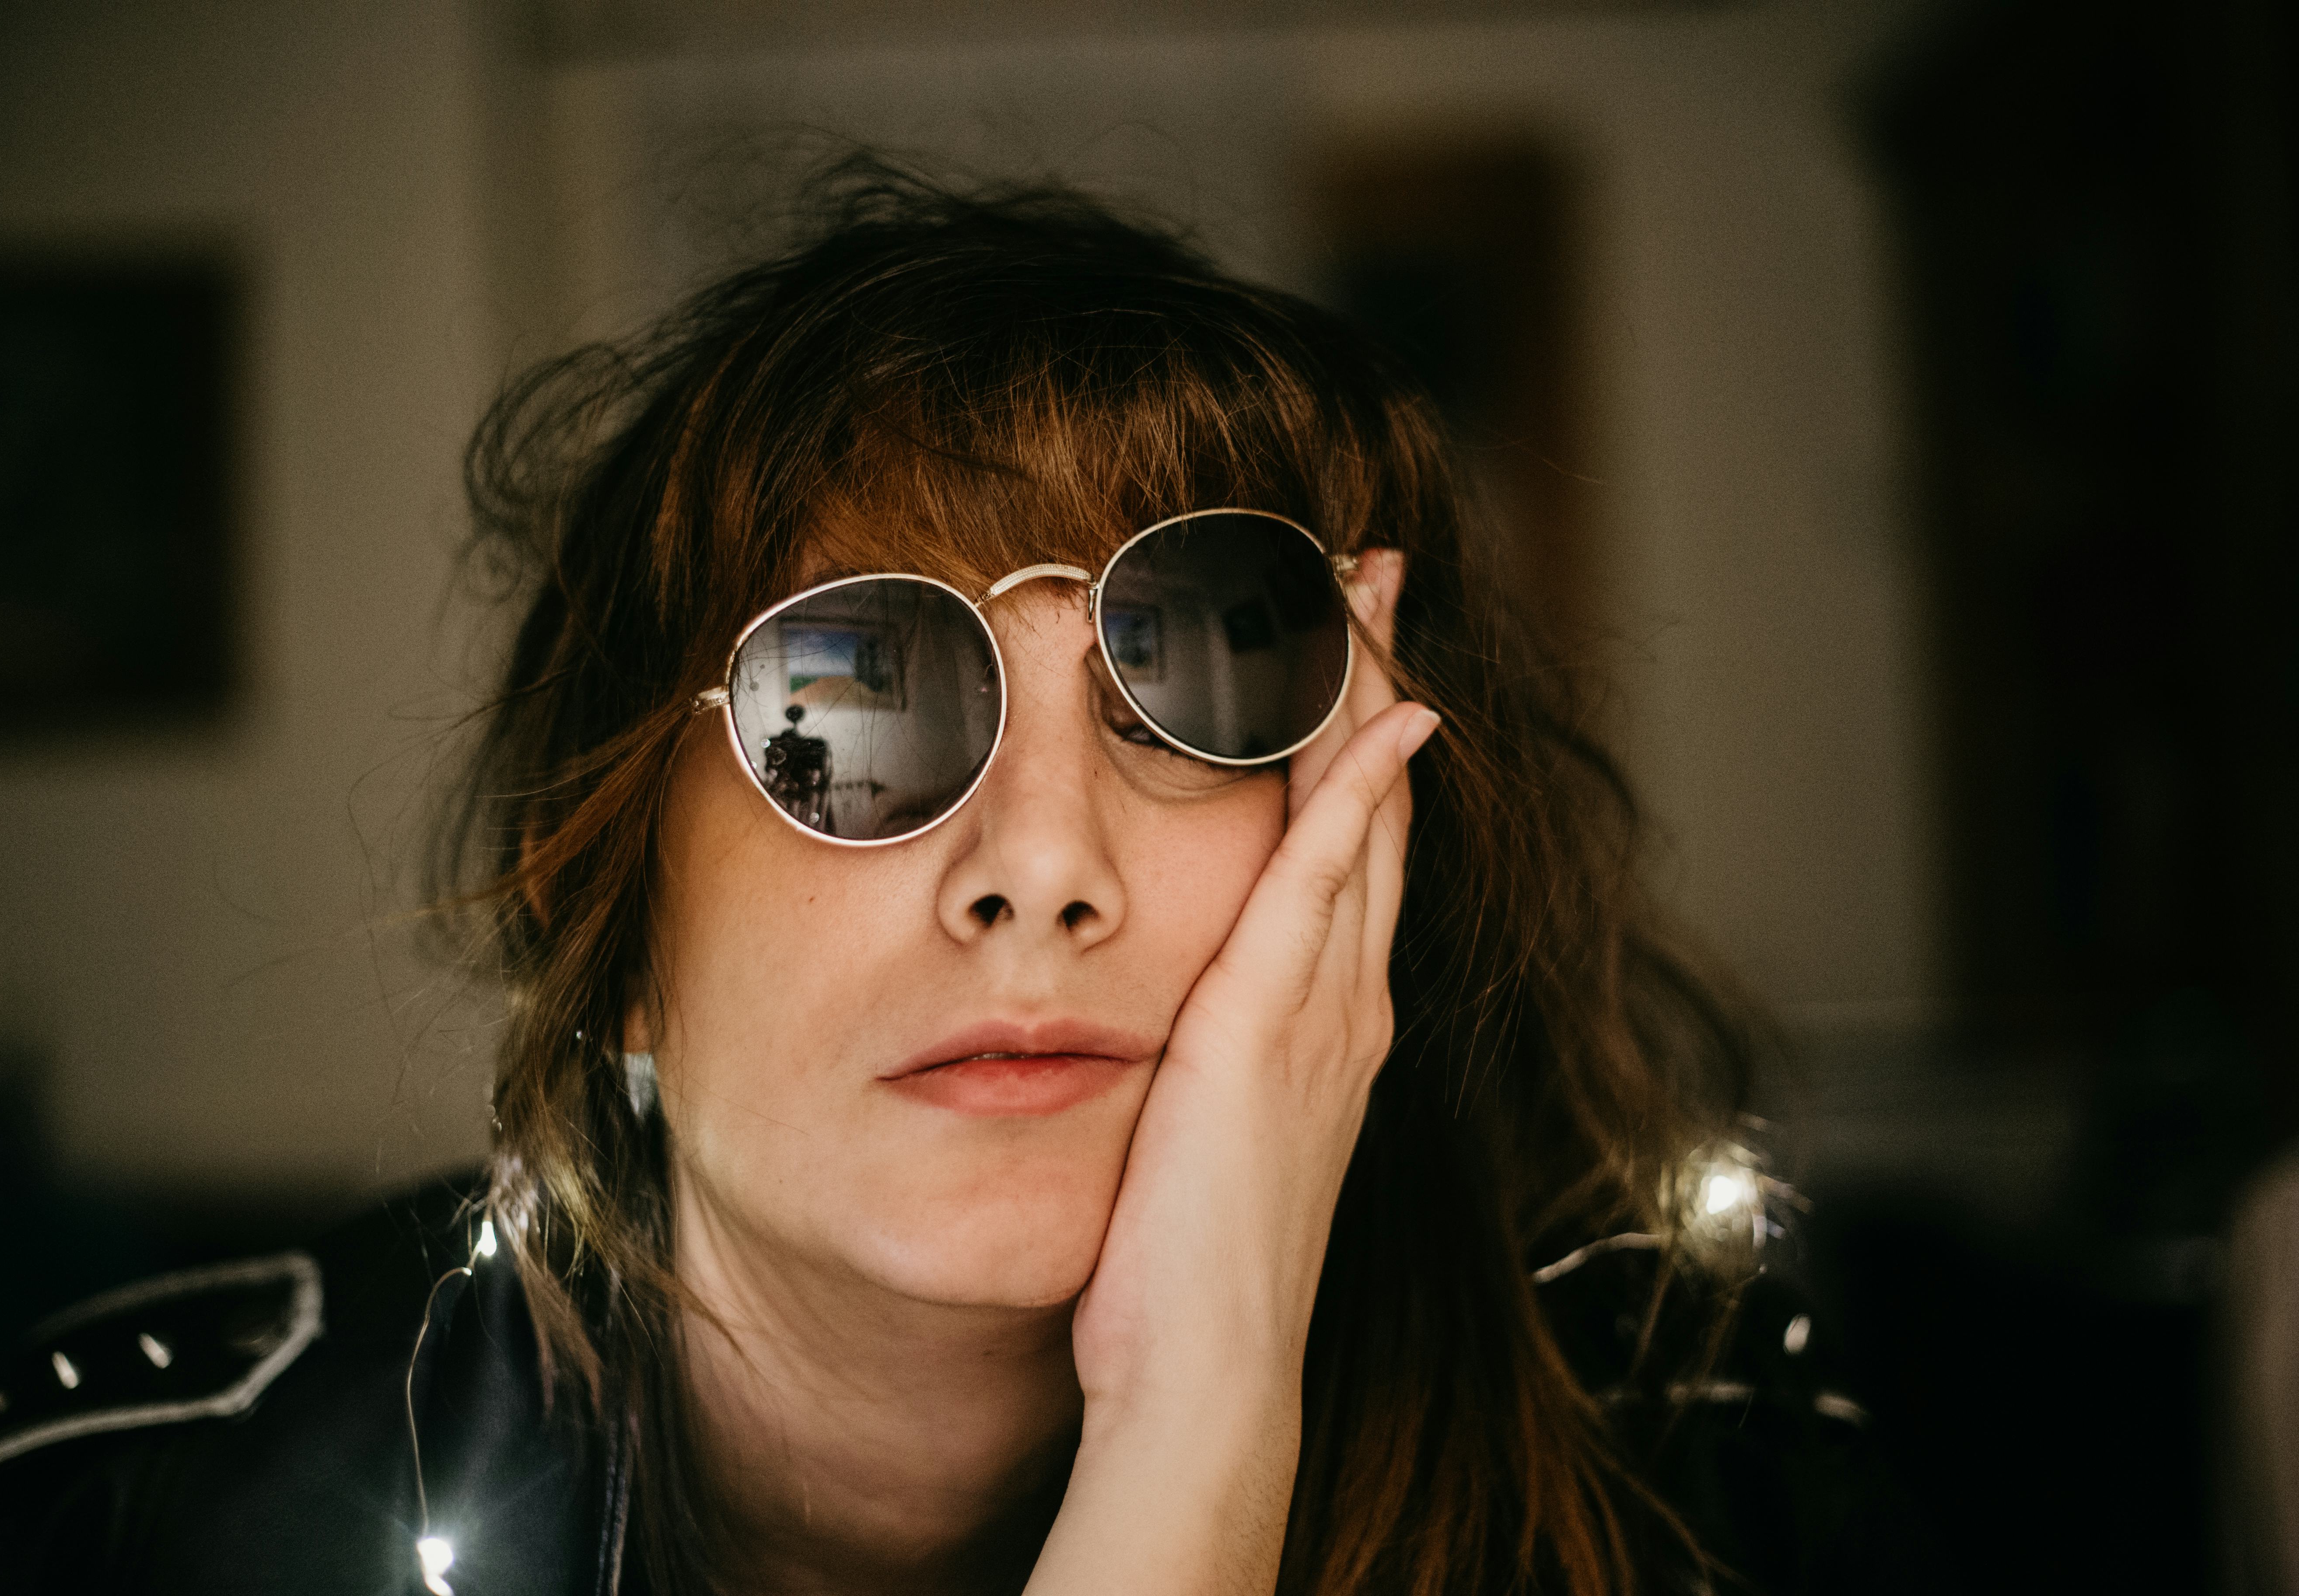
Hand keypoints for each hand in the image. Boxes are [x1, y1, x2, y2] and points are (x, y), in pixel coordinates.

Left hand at [1027, 551, 1431, 1594]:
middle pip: (1372, 806)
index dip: (1356, 744)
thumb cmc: (1186, 1263)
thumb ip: (1215, 1058)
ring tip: (1362, 595)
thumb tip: (1183, 1023)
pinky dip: (1358, 790)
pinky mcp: (1277, 1021)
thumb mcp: (1207, 1131)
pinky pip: (1326, 876)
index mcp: (1327, 1022)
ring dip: (1363, 698)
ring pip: (1358, 816)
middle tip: (1371, 579)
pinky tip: (1381, 713)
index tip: (1351, 656)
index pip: (1347, 849)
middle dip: (1374, 683)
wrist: (1207, 1363)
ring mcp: (1326, 1008)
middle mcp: (1347, 1000)